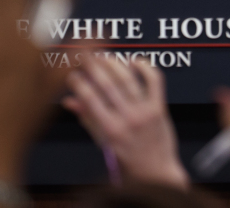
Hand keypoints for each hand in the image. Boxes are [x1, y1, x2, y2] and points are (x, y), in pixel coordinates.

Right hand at [63, 54, 189, 188]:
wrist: (158, 174)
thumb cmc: (129, 164)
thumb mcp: (103, 145)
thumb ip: (88, 120)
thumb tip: (69, 101)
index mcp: (111, 131)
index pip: (90, 99)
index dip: (78, 82)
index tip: (72, 74)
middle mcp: (128, 119)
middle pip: (107, 85)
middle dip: (93, 66)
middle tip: (85, 55)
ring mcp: (145, 112)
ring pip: (127, 79)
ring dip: (114, 63)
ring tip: (104, 55)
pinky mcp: (159, 108)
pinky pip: (154, 81)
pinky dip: (145, 67)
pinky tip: (134, 61)